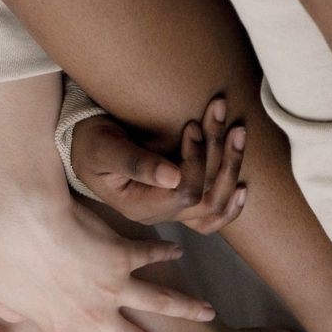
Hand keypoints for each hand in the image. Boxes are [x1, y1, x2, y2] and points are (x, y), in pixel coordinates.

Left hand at [0, 195, 217, 331]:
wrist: (22, 217)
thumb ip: (7, 312)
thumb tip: (13, 318)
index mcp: (63, 328)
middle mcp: (96, 314)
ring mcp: (114, 285)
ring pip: (161, 304)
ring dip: (188, 310)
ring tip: (210, 313)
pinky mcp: (122, 253)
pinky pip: (149, 254)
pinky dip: (164, 252)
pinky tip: (179, 251)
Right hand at [72, 97, 247, 234]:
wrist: (88, 148)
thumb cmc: (92, 144)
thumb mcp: (104, 148)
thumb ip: (135, 162)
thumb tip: (172, 176)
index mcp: (139, 206)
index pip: (185, 193)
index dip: (196, 160)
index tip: (192, 125)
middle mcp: (159, 215)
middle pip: (205, 199)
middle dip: (219, 155)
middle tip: (219, 113)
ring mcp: (172, 212)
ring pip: (214, 205)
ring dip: (231, 168)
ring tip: (237, 131)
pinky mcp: (181, 203)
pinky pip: (212, 217)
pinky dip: (232, 206)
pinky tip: (244, 187)